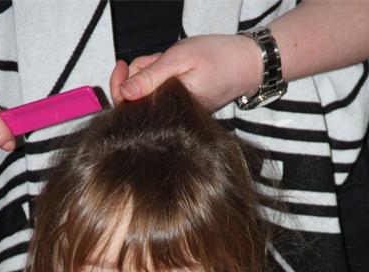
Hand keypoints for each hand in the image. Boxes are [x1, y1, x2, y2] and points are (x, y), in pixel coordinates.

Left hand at [110, 35, 261, 111]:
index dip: (119, 85)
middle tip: (158, 58)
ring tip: (173, 61)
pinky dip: (164, 77)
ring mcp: (176, 112)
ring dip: (154, 73)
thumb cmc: (218, 58)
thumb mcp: (179, 59)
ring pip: (150, 92)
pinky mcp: (181, 107)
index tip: (122, 65)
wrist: (248, 65)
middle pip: (137, 98)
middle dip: (141, 74)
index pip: (129, 105)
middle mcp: (171, 115)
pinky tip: (178, 68)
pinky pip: (163, 92)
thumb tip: (124, 94)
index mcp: (168, 107)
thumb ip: (150, 77)